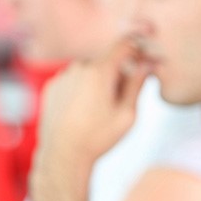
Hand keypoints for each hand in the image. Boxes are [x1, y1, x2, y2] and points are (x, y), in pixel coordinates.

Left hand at [31, 39, 149, 198]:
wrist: (63, 155)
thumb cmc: (98, 137)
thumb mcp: (127, 114)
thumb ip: (137, 85)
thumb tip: (147, 64)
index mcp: (99, 71)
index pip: (123, 45)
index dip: (136, 49)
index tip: (143, 59)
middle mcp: (78, 68)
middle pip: (106, 61)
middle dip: (116, 74)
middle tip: (119, 101)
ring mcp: (62, 76)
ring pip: (89, 71)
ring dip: (98, 82)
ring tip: (97, 111)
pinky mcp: (52, 87)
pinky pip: (73, 80)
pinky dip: (81, 89)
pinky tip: (82, 112)